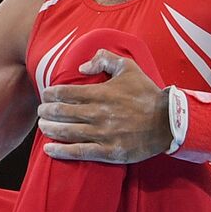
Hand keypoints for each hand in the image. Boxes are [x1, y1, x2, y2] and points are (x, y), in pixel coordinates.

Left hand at [36, 50, 170, 162]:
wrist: (169, 122)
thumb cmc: (147, 94)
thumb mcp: (129, 68)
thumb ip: (105, 60)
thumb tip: (82, 67)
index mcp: (101, 93)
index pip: (66, 93)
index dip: (50, 94)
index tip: (45, 95)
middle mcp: (99, 113)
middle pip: (62, 112)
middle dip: (46, 111)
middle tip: (41, 111)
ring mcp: (103, 134)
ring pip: (67, 132)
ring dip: (49, 129)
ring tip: (42, 126)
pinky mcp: (109, 152)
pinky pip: (79, 152)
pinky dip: (60, 151)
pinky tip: (48, 148)